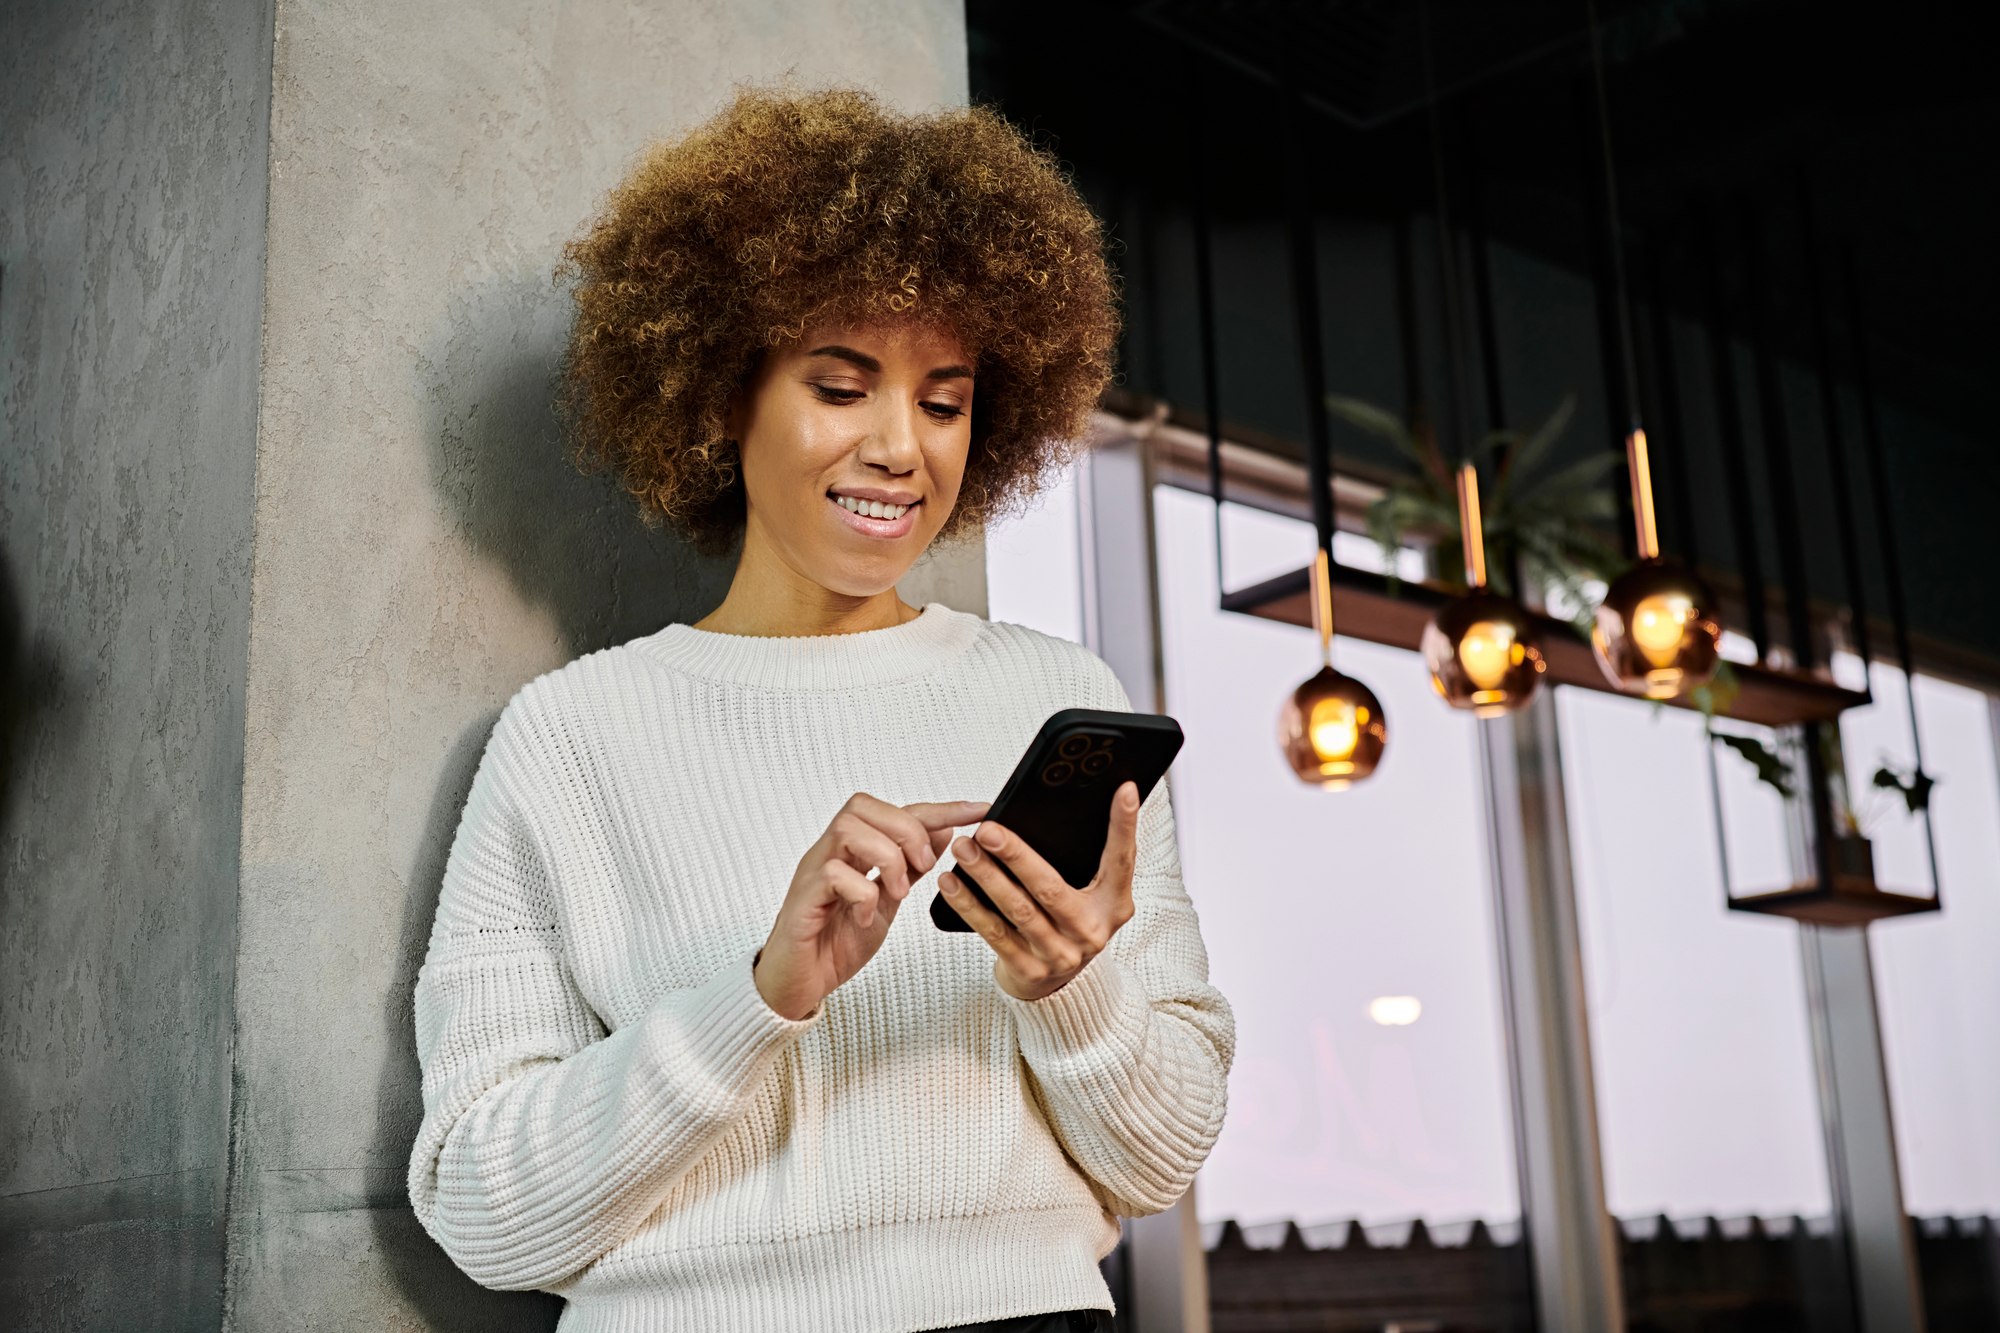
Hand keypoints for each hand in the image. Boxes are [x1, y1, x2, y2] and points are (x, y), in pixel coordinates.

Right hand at [755, 795, 988, 1020]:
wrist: (797, 985)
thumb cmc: (833, 944)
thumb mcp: (886, 902)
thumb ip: (909, 869)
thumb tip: (941, 835)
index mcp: (852, 853)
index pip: (895, 813)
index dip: (937, 809)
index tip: (975, 811)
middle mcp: (829, 854)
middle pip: (864, 807)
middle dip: (907, 831)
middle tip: (924, 867)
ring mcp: (813, 874)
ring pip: (848, 830)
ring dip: (886, 857)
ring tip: (897, 891)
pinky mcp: (803, 900)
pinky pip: (832, 873)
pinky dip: (860, 892)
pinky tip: (865, 916)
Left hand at [939, 780, 1140, 1001]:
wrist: (1059, 987)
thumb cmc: (1070, 925)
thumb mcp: (1090, 897)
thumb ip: (1086, 863)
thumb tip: (1058, 814)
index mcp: (1113, 905)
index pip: (1121, 859)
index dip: (1124, 825)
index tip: (1124, 790)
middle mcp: (1091, 930)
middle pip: (1051, 887)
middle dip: (1016, 855)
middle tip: (988, 829)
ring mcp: (1060, 953)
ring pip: (1018, 909)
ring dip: (986, 876)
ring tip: (963, 849)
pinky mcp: (1030, 969)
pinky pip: (994, 933)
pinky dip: (970, 905)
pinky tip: (952, 883)